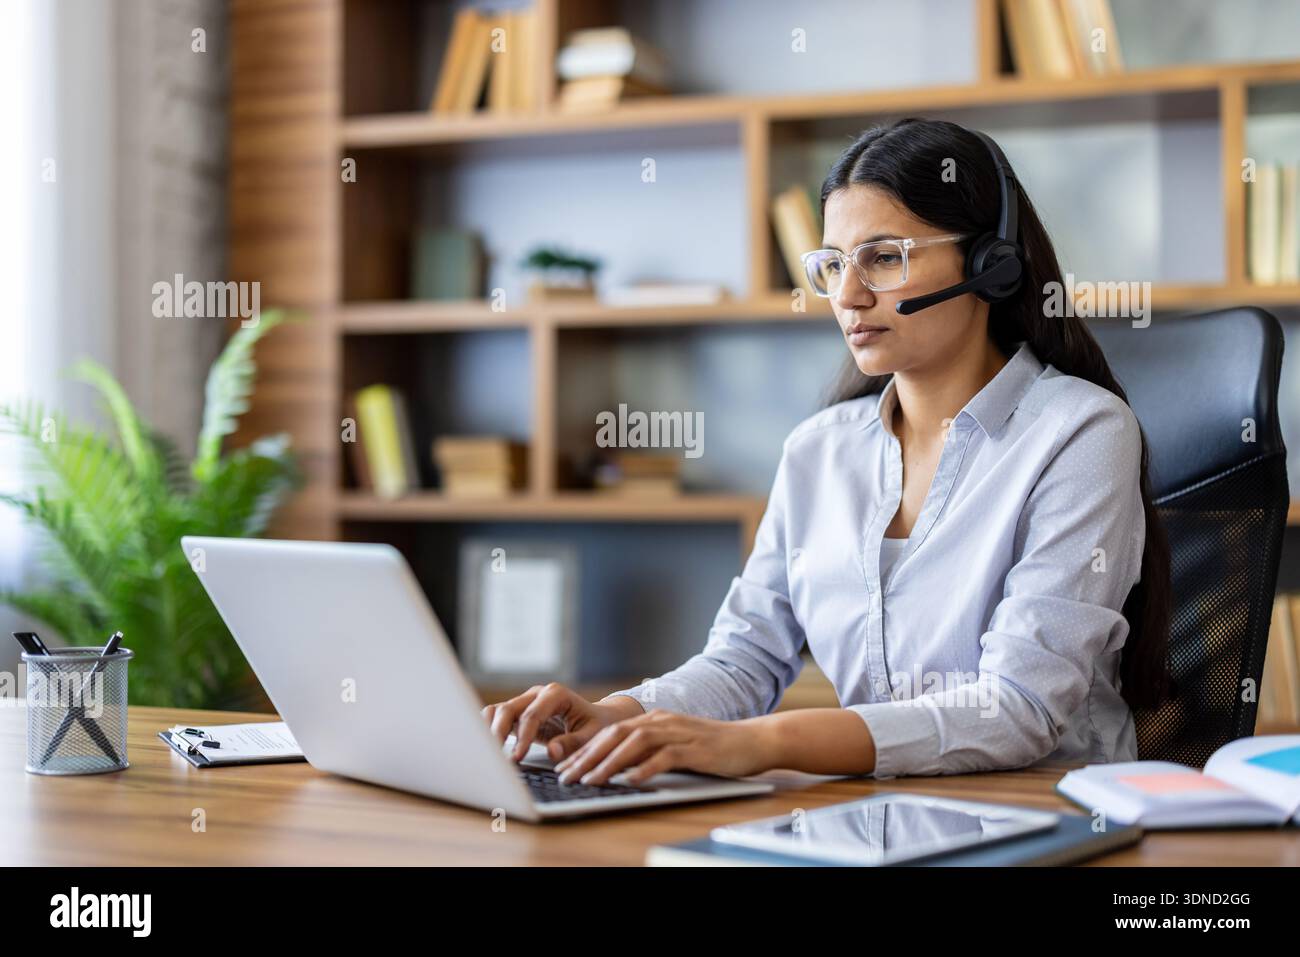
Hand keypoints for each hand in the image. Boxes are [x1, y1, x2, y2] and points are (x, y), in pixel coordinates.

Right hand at [481, 683, 641, 762]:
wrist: (598, 718)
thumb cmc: (596, 725)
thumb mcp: (592, 735)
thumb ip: (572, 743)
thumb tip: (551, 752)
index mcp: (556, 694)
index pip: (532, 714)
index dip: (523, 737)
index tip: (517, 757)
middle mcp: (537, 695)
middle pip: (508, 709)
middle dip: (499, 733)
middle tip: (497, 759)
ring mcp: (525, 703)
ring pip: (498, 712)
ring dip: (490, 731)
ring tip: (488, 755)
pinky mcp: (519, 715)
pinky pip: (497, 718)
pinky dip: (490, 731)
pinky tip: (488, 749)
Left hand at [554, 709, 775, 785]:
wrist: (753, 740)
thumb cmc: (715, 748)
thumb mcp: (676, 746)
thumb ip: (650, 752)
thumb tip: (618, 768)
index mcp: (655, 720)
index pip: (611, 733)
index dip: (586, 750)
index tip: (565, 767)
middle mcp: (662, 722)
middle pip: (616, 735)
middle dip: (588, 756)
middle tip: (567, 776)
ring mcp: (679, 733)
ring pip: (635, 743)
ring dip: (609, 762)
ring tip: (591, 780)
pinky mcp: (695, 748)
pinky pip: (665, 757)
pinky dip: (645, 768)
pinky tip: (630, 781)